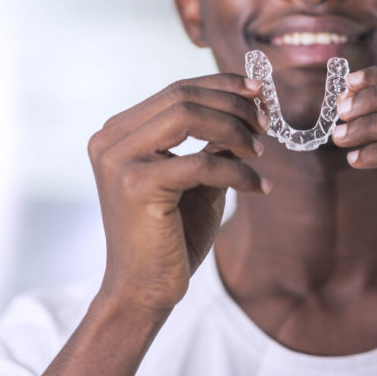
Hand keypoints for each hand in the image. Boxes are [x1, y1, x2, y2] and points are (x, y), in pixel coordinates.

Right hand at [86, 74, 268, 313]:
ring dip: (234, 130)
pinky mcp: (135, 185)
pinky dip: (238, 171)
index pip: (176, 90)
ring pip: (188, 116)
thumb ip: (214, 142)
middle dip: (233, 106)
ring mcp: (119, 160)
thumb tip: (250, 106)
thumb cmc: (172, 234)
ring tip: (259, 153)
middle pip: (182, 96)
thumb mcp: (199, 177)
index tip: (259, 92)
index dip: (221, 85)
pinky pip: (201, 162)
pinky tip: (259, 186)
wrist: (145, 290)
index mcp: (120, 132)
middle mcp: (111, 140)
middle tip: (265, 126)